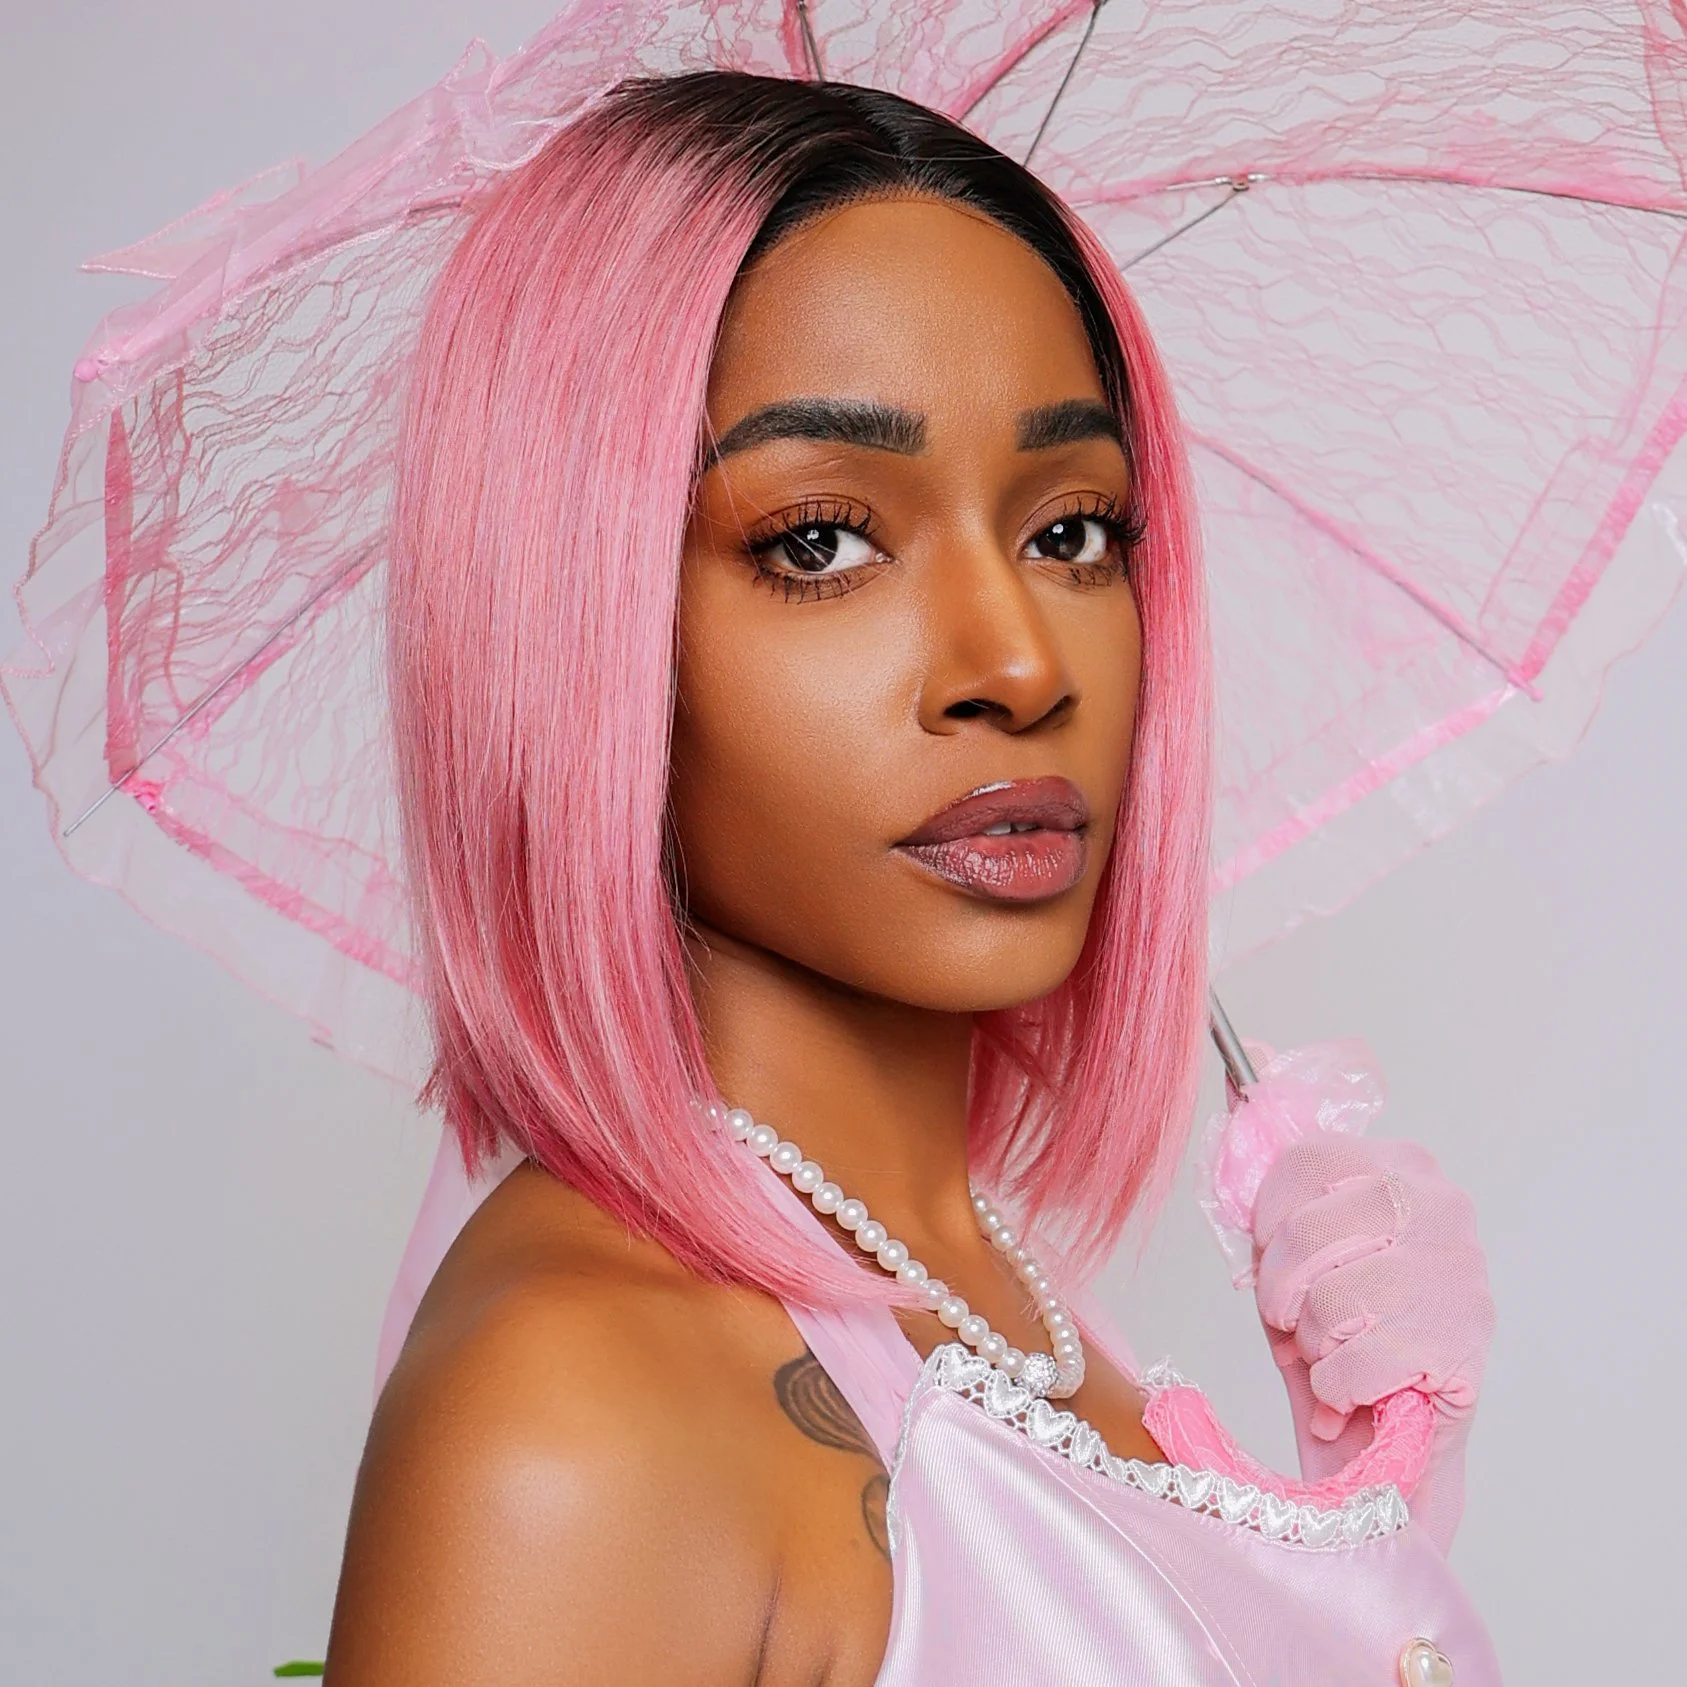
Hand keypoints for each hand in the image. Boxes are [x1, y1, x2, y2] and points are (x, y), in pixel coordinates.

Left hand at [1251, 1134, 1494, 1551]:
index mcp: (1401, 1164)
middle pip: (1306, 1233)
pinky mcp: (1462, 1344)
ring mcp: (1458, 1274)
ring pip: (1329, 1301)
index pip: (1306, 1160)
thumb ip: (1277, 1204)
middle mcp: (1441, 1206)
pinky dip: (1335, 1389)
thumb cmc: (1339, 1335)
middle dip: (1280, 1293)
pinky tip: (1354, 1392)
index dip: (1267, 1221)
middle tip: (1294, 1323)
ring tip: (1333, 1356)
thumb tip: (1239, 1123)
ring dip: (1312, 1346)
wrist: (1393, 1448)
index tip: (1271, 1258)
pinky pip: (1353, 1362)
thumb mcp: (1299, 1257)